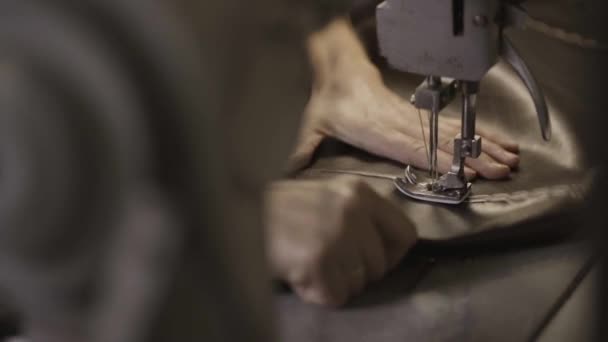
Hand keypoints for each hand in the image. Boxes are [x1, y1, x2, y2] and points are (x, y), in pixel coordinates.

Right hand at [264, 177, 416, 306]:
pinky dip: (315, 293)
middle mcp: (353, 210)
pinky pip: (335, 297)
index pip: (406, 233)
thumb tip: (385, 250)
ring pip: (358, 285)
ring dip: (333, 282)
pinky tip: (298, 274)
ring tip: (306, 262)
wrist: (233, 212)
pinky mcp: (317, 261)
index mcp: (359, 192)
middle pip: (380, 266)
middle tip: (324, 261)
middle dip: (355, 273)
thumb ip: (358, 216)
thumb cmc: (279, 209)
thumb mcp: (326, 197)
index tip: (367, 260)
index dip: (391, 255)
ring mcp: (336, 235)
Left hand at [287, 19, 518, 178]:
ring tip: (507, 159)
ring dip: (481, 145)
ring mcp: (413, 119)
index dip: (441, 158)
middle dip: (473, 155)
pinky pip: (448, 126)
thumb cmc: (330, 101)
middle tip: (501, 169)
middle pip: (442, 141)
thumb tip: (289, 170)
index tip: (465, 169)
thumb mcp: (312, 124)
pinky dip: (474, 133)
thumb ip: (303, 149)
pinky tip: (494, 141)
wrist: (339, 72)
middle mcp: (401, 123)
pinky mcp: (418, 117)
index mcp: (379, 129)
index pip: (415, 146)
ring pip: (451, 132)